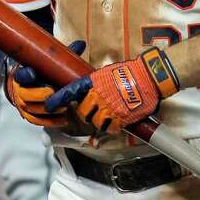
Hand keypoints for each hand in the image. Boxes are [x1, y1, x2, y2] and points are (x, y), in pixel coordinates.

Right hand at [4, 41, 85, 127]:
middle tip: (53, 92)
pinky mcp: (30, 114)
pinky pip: (37, 120)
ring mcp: (24, 104)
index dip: (25, 74)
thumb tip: (81, 43)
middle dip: (39, 94)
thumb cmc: (44, 71)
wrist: (34, 83)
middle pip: (26, 95)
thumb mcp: (51, 62)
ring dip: (47, 110)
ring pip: (32, 109)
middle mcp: (21, 90)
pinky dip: (50, 121)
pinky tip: (64, 119)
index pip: (20, 74)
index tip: (32, 72)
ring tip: (64, 106)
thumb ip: (64, 54)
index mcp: (24, 74)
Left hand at [45, 46, 178, 134]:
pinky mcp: (121, 118)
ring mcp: (110, 108)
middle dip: (87, 114)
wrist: (150, 76)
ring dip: (101, 121)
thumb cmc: (132, 71)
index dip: (58, 99)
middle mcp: (99, 97)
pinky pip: (111, 128)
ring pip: (97, 123)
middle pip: (83, 113)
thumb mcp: (109, 71)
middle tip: (93, 112)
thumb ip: (97, 82)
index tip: (49, 105)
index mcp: (94, 83)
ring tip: (109, 116)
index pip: (71, 91)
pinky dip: (113, 127)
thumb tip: (90, 88)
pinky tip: (117, 122)